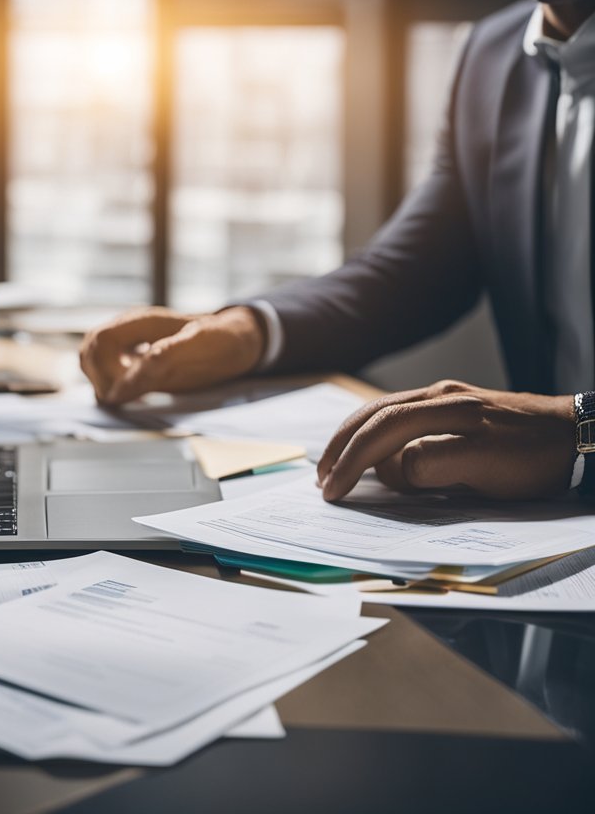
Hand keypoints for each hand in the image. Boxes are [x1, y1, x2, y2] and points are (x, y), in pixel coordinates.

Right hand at [79, 306, 265, 405]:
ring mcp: (131, 343)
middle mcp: (131, 330)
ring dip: (102, 382)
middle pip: (91, 349)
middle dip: (99, 378)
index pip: (100, 340)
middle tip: (122, 398)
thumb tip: (125, 385)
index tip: (119, 394)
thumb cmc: (222, 340)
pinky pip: (108, 369)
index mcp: (142, 321)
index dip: (102, 369)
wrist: (238, 340)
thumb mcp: (199, 347)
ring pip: (94, 359)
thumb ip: (161, 360)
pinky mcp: (136, 358)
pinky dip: (111, 385)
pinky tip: (130, 396)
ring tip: (127, 398)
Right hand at [317, 380, 574, 500]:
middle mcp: (438, 396)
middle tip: (321, 481)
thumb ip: (433, 464)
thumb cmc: (536, 457)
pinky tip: (373, 450)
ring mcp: (447, 397)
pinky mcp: (456, 404)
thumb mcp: (486, 468)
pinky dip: (374, 431)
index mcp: (443, 408)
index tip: (333, 493)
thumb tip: (393, 469)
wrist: (583, 434)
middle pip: (373, 416)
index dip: (352, 463)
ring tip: (336, 465)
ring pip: (383, 411)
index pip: (380, 433)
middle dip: (342, 448)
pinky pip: (400, 413)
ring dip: (353, 438)